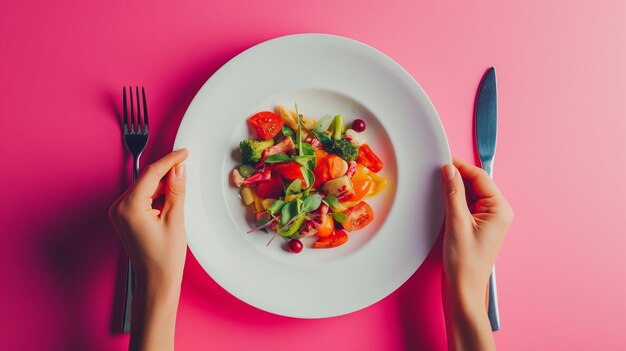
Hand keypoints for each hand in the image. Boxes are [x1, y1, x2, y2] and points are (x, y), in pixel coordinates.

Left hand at [109, 149, 187, 350]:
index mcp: (129, 206)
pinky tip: (170, 199)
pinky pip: (142, 198)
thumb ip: (176, 189)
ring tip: (181, 188)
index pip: (151, 173)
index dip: (170, 160)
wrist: (155, 281)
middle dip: (166, 173)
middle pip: (146, 179)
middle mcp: (119, 207)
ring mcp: (120, 213)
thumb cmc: (165, 257)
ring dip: (162, 185)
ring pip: (145, 188)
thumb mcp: (175, 219)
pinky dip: (157, 196)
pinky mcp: (125, 218)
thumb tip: (179, 168)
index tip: (184, 152)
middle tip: (186, 165)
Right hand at [441, 158, 512, 350]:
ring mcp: (488, 220)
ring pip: (470, 194)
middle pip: (476, 184)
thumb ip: (453, 193)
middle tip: (435, 171)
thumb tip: (448, 170)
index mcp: (500, 209)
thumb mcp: (456, 222)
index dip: (461, 167)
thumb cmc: (465, 262)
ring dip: (455, 189)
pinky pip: (467, 205)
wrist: (463, 289)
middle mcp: (498, 212)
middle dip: (457, 177)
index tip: (442, 160)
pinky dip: (455, 200)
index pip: (480, 178)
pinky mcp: (477, 226)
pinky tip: (442, 200)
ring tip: (437, 186)